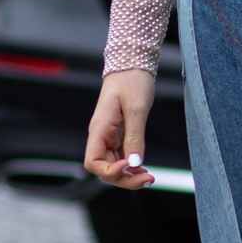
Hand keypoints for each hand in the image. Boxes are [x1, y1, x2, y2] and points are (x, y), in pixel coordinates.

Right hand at [85, 70, 156, 188]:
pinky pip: (120, 157)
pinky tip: (144, 168)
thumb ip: (135, 137)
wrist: (132, 63)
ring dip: (129, 175)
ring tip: (149, 177)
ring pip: (113, 165)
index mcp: (99, 129)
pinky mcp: (117, 134)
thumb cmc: (132, 81)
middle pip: (104, 169)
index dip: (109, 172)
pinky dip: (131, 165)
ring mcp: (108, 136)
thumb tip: (135, 164)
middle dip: (124, 179)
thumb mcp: (136, 109)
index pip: (92, 163)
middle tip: (148, 179)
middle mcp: (100, 136)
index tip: (130, 165)